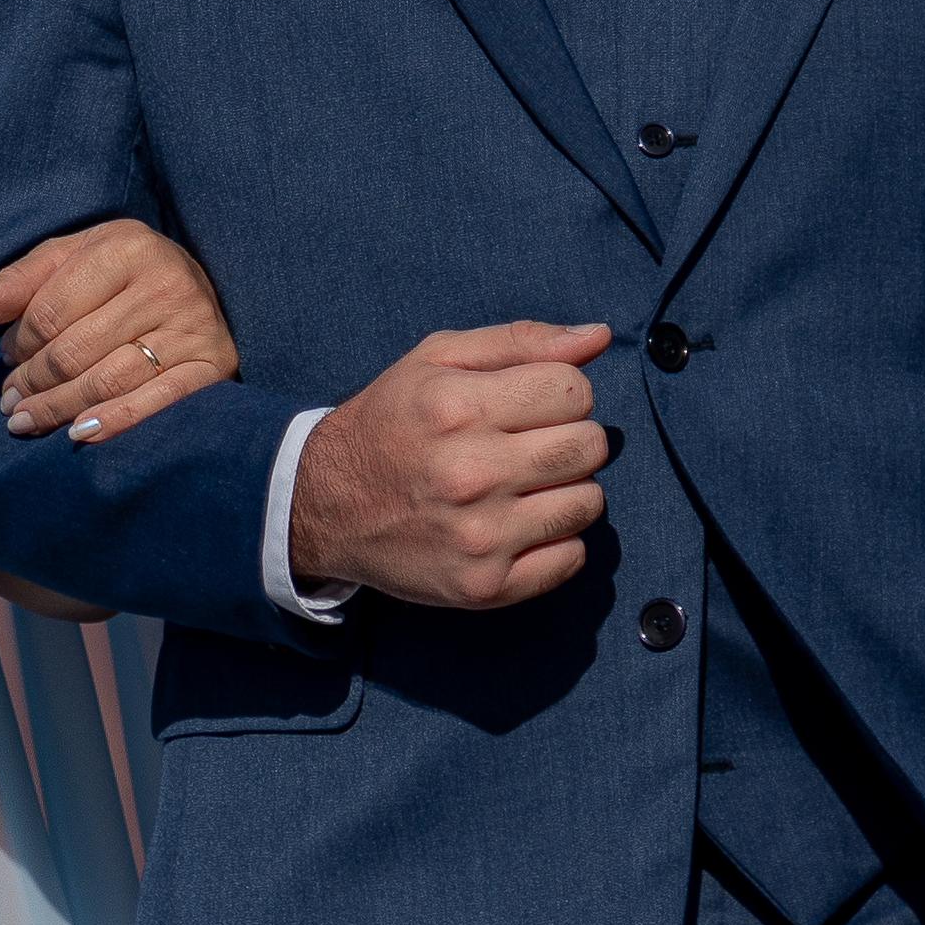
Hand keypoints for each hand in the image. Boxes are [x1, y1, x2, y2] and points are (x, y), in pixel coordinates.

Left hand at [0, 221, 238, 447]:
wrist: (206, 283)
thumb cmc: (124, 272)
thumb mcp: (74, 258)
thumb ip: (19, 280)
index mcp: (126, 246)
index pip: (50, 310)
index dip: (19, 342)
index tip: (8, 358)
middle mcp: (165, 282)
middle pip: (74, 350)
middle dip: (33, 382)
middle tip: (10, 402)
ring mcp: (193, 326)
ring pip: (107, 380)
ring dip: (58, 408)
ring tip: (26, 421)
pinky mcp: (214, 364)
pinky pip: (158, 402)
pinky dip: (116, 421)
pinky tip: (79, 434)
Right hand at [288, 320, 612, 609]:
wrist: (325, 507)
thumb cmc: (390, 422)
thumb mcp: (436, 360)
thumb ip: (520, 341)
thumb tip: (599, 337)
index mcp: (457, 407)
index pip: (574, 390)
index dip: (560, 391)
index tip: (531, 403)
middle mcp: (469, 473)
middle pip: (589, 446)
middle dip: (571, 437)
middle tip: (530, 444)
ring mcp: (479, 536)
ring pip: (588, 503)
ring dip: (567, 489)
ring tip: (524, 485)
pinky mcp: (484, 586)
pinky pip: (571, 559)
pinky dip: (556, 541)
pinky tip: (518, 525)